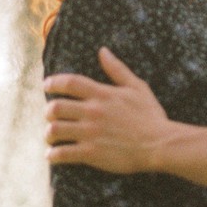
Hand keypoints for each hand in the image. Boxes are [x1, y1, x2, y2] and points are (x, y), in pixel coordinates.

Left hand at [44, 48, 168, 173]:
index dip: (53, 82)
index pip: (69, 83)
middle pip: (55, 107)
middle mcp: (93, 112)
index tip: (47, 85)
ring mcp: (90, 133)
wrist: (159, 144)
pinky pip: (62, 154)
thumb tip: (102, 51)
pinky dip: (53, 155)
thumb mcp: (137, 87)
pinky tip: (53, 155)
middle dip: (48, 111)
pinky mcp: (91, 153)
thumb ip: (117, 69)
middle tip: (51, 116)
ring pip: (55, 131)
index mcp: (102, 94)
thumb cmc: (150, 116)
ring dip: (49, 134)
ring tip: (51, 137)